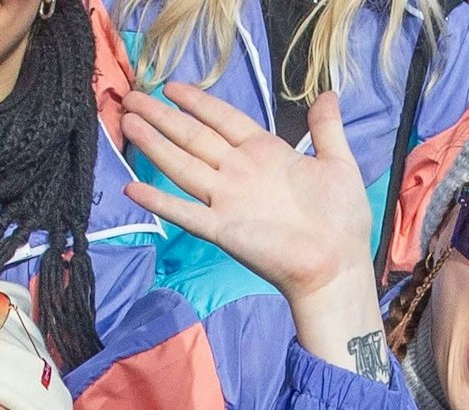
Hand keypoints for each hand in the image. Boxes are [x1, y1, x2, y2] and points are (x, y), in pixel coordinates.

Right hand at [123, 84, 375, 305]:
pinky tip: (134, 188)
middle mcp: (239, 171)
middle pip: (193, 136)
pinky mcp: (222, 229)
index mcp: (264, 152)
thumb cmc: (341, 217)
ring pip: (182, 165)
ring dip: (154, 145)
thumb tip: (327, 94)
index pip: (223, 119)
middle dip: (162, 117)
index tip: (171, 87)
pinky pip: (185, 212)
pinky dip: (160, 201)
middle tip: (132, 98)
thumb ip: (326, 129)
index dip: (197, 102)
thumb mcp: (338, 163)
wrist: (336, 263)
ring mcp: (227, 199)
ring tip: (127, 123)